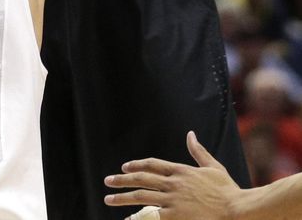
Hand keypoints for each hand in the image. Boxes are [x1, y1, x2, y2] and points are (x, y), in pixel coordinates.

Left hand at [105, 131, 241, 217]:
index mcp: (180, 171)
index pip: (151, 165)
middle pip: (141, 179)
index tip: (124, 167)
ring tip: (109, 199)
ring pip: (141, 197)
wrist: (237, 211)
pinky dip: (138, 218)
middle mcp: (173, 184)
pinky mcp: (176, 217)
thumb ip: (198, 152)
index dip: (136, 165)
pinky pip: (152, 217)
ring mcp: (173, 201)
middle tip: (107, 182)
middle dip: (122, 180)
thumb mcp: (213, 167)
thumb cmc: (227, 190)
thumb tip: (190, 134)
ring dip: (123, 198)